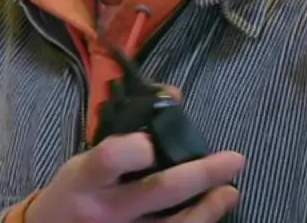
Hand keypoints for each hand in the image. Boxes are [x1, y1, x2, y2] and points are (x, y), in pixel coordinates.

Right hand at [24, 132, 243, 222]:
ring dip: (209, 209)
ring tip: (230, 191)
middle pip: (158, 191)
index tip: (153, 139)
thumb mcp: (84, 159)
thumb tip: (173, 96)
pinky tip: (210, 213)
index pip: (111, 158)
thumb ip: (124, 133)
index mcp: (87, 179)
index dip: (137, 147)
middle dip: (200, 174)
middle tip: (234, 160)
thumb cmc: (72, 193)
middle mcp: (105, 210)